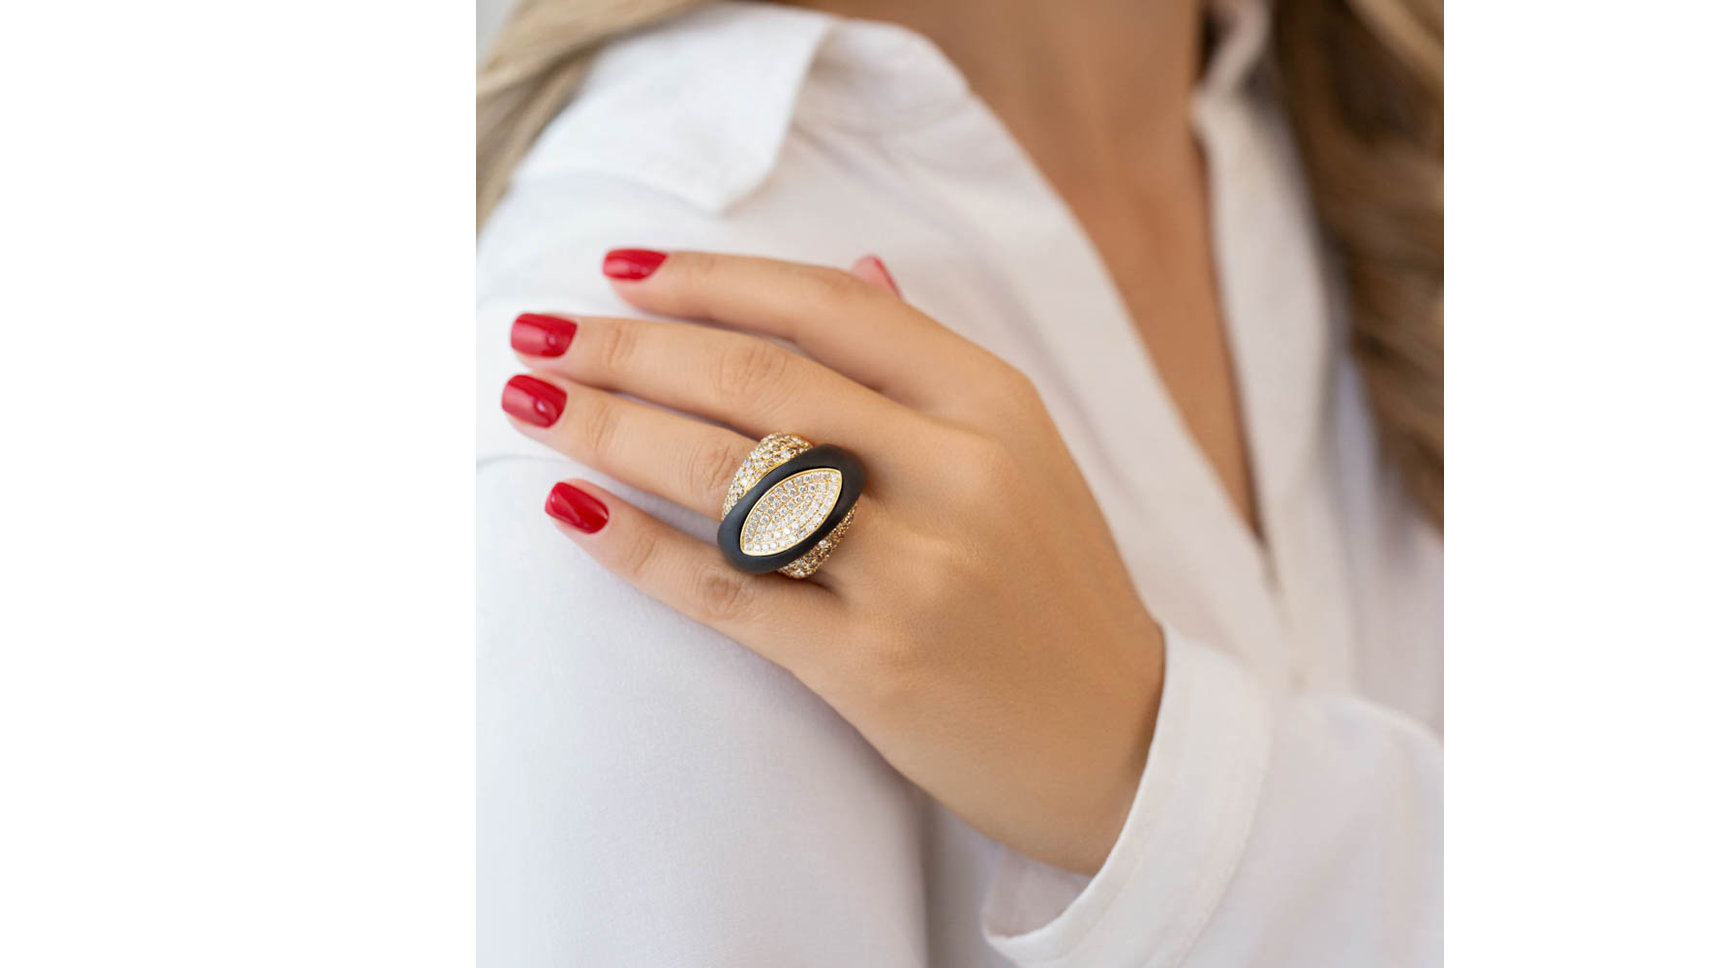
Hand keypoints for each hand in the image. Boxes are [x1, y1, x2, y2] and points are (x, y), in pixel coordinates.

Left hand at [501, 250, 1164, 873]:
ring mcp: (917, 571)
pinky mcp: (875, 665)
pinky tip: (570, 514)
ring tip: (530, 404)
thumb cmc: (1054, 591)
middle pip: (757, 379)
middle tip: (535, 331)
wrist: (1122, 746)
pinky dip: (636, 548)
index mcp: (994, 404)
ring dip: (609, 430)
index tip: (618, 270)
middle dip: (626, 347)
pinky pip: (726, 592)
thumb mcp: (1025, 454)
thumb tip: (859, 266)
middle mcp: (958, 473)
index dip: (709, 280)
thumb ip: (932, 365)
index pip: (826, 308)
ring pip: (729, 476)